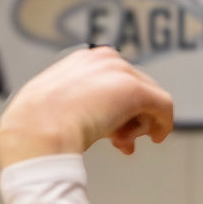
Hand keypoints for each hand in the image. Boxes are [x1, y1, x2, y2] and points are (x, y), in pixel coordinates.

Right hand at [0, 47, 174, 165]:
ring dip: (139, 125)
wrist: (38, 129)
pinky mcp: (135, 90)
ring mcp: (120, 72)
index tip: (116, 133)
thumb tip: (95, 121)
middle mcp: (104, 59)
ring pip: (148, 98)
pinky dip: (164, 124)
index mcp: (83, 59)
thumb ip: (77, 107)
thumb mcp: (55, 106)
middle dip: (131, 119)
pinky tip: (158, 138)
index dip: (119, 110)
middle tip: (122, 142)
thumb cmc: (38, 125)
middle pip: (135, 89)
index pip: (115, 81)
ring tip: (123, 144)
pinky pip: (163, 106)